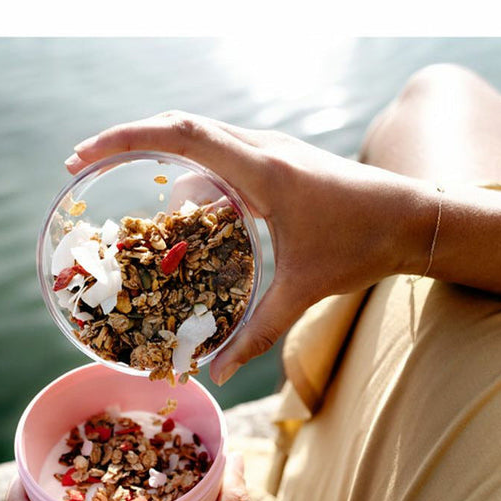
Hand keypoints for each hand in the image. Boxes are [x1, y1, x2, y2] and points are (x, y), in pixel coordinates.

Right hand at [65, 111, 431, 383]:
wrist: (417, 216)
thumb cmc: (364, 246)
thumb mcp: (304, 291)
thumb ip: (257, 334)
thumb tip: (217, 374)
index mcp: (261, 170)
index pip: (179, 134)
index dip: (125, 137)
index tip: (84, 154)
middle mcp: (262, 148)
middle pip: (179, 126)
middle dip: (127, 142)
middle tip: (83, 164)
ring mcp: (272, 149)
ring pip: (200, 140)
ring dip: (162, 161)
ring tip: (135, 201)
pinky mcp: (279, 159)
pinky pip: (222, 156)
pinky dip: (194, 175)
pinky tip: (190, 214)